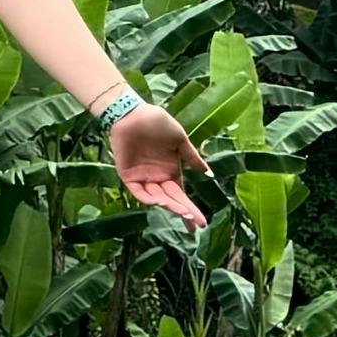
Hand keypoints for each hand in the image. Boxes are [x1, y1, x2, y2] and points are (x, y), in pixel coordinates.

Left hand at [107, 102, 207, 225]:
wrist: (134, 112)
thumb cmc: (157, 122)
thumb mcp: (180, 139)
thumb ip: (192, 157)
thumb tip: (209, 173)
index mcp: (170, 171)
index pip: (181, 195)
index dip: (191, 209)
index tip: (202, 223)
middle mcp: (157, 178)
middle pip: (172, 200)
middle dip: (184, 212)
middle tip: (197, 224)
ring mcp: (142, 178)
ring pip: (157, 198)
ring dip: (169, 206)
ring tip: (183, 212)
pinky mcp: (127, 176)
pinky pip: (138, 192)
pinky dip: (147, 198)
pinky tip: (160, 202)